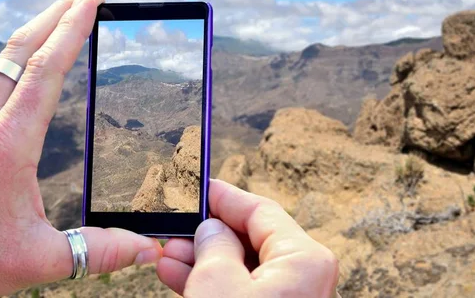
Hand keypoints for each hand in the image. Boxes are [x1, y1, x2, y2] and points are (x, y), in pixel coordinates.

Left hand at [0, 0, 161, 297]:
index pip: (45, 70)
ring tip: (64, 25)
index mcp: (5, 145)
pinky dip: (18, 64)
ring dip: (35, 37)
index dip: (71, 30)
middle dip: (55, 15)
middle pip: (19, 50)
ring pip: (2, 64)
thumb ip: (98, 250)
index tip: (92, 1)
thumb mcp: (39, 260)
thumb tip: (147, 248)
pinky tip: (30, 73)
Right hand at [157, 179, 339, 297]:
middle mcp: (305, 276)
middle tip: (176, 231)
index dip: (225, 197)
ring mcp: (292, 296)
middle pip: (251, 238)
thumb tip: (211, 229)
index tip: (201, 188)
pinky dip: (215, 282)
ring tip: (170, 257)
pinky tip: (181, 276)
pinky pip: (244, 290)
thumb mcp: (218, 283)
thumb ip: (213, 244)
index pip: (260, 210)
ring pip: (244, 267)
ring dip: (204, 260)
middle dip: (208, 234)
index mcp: (304, 258)